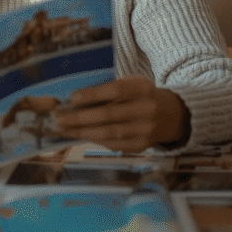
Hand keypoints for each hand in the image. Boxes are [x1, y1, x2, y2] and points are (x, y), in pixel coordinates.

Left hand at [51, 76, 188, 152]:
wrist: (172, 115)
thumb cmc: (141, 96)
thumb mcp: (131, 85)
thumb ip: (108, 91)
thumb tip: (75, 101)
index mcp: (143, 88)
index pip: (116, 91)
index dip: (93, 94)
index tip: (73, 98)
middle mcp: (146, 109)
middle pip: (109, 115)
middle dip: (80, 118)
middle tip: (59, 118)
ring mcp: (145, 130)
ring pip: (109, 133)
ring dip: (82, 131)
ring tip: (64, 129)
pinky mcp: (141, 146)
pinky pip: (113, 144)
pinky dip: (94, 140)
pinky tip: (79, 135)